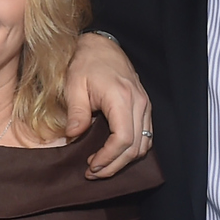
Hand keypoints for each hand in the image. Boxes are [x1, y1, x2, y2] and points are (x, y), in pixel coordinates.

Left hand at [66, 33, 153, 178]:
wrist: (102, 46)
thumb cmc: (86, 63)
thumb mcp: (74, 85)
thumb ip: (76, 112)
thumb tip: (74, 137)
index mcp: (122, 98)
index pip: (123, 138)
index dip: (108, 157)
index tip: (91, 166)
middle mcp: (139, 103)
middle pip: (135, 147)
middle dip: (114, 165)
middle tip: (93, 173)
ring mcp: (145, 105)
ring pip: (144, 144)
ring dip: (124, 160)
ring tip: (101, 167)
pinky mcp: (144, 107)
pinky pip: (145, 136)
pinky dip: (132, 150)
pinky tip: (114, 154)